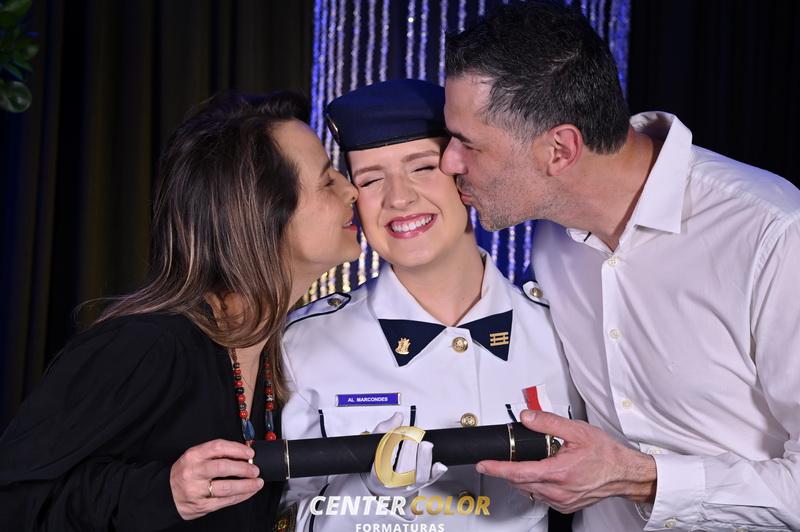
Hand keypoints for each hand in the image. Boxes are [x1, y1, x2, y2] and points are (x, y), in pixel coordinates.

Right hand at [170, 439, 263, 519]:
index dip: (237, 449)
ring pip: (226, 487)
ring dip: (246, 485)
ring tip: (257, 482)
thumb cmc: (186, 472)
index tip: (250, 453)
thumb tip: (244, 454)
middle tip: (255, 470)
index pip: (218, 447)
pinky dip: (240, 496)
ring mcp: (196, 490)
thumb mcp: (196, 457)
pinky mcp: (201, 505)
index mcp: (193, 455)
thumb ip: (216, 454)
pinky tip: (248, 492)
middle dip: (244, 469)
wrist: (166, 494)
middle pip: (223, 468)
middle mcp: (193, 472)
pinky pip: (225, 501)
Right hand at [363, 413, 447, 498]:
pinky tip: (439, 465)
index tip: (396, 439)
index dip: (390, 451)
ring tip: (425, 445)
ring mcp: (410, 484)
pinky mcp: (422, 483)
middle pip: (403, 471)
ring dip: (423, 459)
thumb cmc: (378, 466)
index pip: (383, 466)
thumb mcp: (374, 446)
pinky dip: (436, 472)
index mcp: (378, 475)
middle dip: (408, 452)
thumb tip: (397, 417)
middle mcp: (394, 483)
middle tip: (410, 438)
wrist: (385, 486)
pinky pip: (430, 480)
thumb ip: (384, 429)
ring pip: (419, 477)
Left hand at [476, 410, 656, 512]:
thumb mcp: (577, 430)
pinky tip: (543, 474)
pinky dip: (536, 485)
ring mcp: (561, 501)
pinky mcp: (565, 506)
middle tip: (503, 459)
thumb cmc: (606, 454)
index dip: (497, 469)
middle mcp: (558, 491)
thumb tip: (526, 417)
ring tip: (529, 463)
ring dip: (522, 478)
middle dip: (507, 471)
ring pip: (530, 491)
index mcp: (558, 472)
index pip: (518, 472)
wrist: (625, 474)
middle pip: (520, 483)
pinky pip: (542, 497)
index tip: (483, 465)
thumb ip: (548, 423)